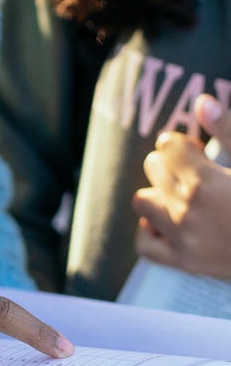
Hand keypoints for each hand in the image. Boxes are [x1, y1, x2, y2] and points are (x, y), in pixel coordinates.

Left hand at [132, 94, 230, 279]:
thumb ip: (230, 130)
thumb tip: (202, 102)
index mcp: (206, 184)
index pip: (168, 146)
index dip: (181, 144)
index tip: (195, 151)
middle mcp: (188, 212)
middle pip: (154, 168)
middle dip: (170, 164)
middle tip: (193, 170)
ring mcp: (184, 240)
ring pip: (143, 201)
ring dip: (158, 193)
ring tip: (183, 194)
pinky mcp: (186, 263)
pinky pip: (144, 244)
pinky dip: (151, 230)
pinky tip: (169, 221)